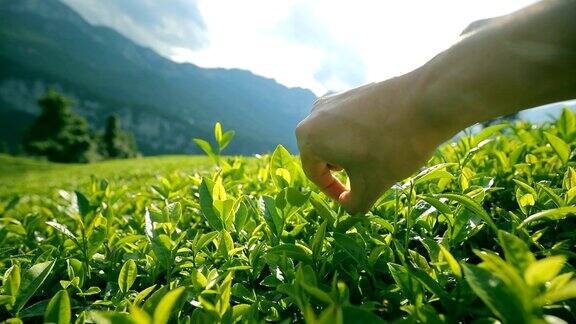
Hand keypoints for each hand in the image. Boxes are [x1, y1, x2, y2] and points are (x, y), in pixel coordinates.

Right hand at [296, 74, 446, 212]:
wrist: (426, 103)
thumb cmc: (392, 148)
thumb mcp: (371, 187)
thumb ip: (353, 204)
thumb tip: (347, 204)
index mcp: (309, 137)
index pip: (314, 174)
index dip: (333, 192)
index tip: (352, 200)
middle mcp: (314, 115)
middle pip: (322, 154)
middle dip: (342, 172)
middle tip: (364, 181)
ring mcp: (335, 100)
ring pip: (336, 138)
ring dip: (352, 154)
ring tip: (376, 162)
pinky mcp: (354, 91)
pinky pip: (349, 123)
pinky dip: (361, 137)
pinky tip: (384, 142)